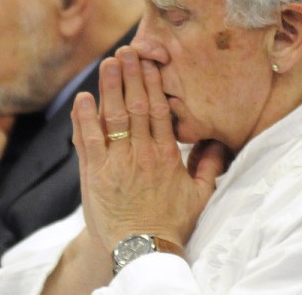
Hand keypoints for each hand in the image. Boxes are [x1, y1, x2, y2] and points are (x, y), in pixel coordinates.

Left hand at [72, 46, 226, 252]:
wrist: (143, 249)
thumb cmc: (171, 222)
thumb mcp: (199, 195)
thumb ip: (209, 165)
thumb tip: (219, 141)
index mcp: (166, 154)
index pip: (159, 110)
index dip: (152, 83)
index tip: (148, 62)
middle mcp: (141, 153)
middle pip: (136, 106)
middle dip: (130, 76)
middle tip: (125, 51)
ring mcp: (116, 162)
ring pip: (113, 117)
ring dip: (109, 88)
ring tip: (106, 64)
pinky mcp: (95, 174)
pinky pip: (88, 140)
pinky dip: (84, 118)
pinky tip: (82, 98)